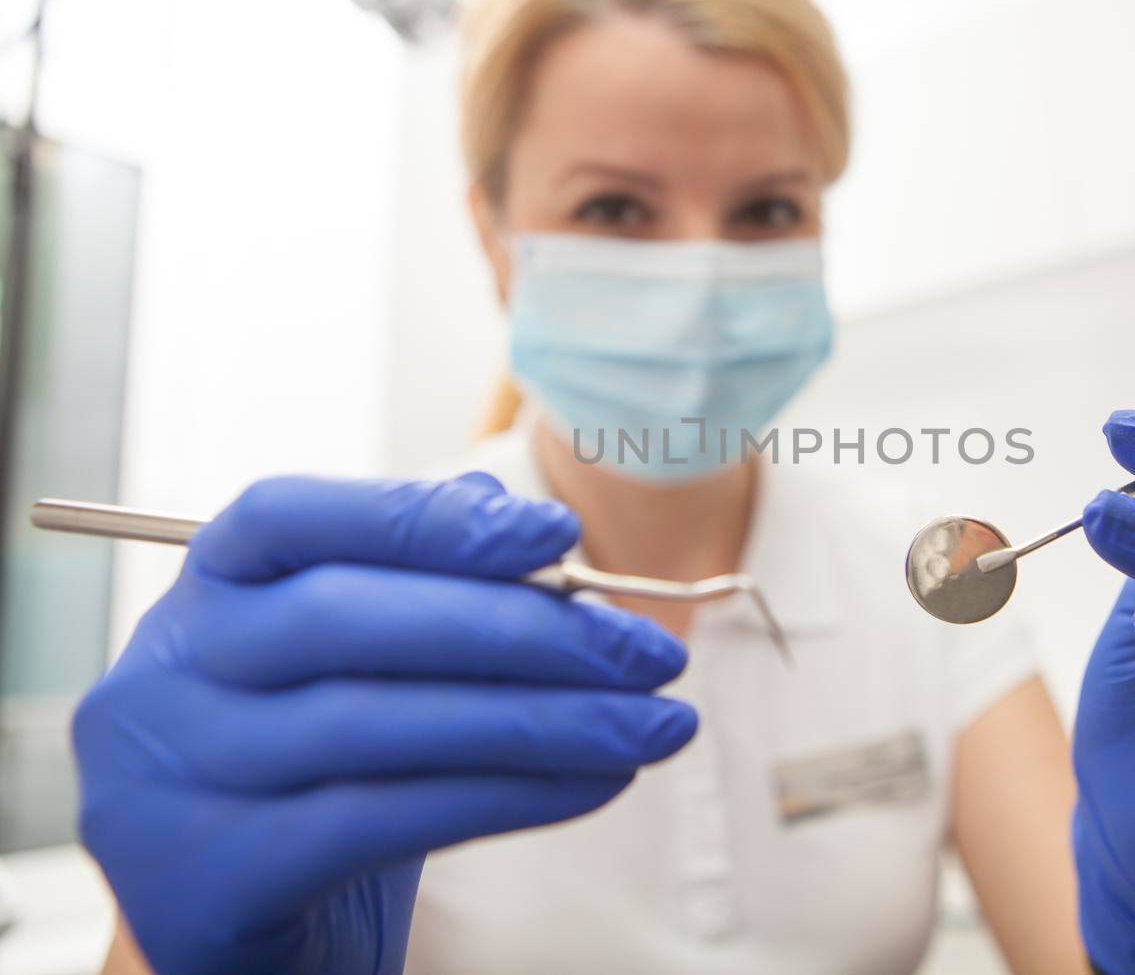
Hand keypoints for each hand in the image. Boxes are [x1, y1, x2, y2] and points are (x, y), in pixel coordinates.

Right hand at [73, 474, 695, 974]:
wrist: (237, 928)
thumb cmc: (311, 770)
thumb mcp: (348, 666)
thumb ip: (418, 585)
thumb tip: (523, 524)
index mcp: (203, 591)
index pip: (293, 516)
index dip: (427, 517)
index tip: (558, 533)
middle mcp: (169, 674)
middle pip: (350, 620)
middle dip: (523, 630)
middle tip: (650, 652)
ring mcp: (178, 779)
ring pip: (383, 724)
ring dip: (547, 720)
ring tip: (655, 724)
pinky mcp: (216, 877)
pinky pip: (389, 819)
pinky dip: (513, 794)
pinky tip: (597, 782)